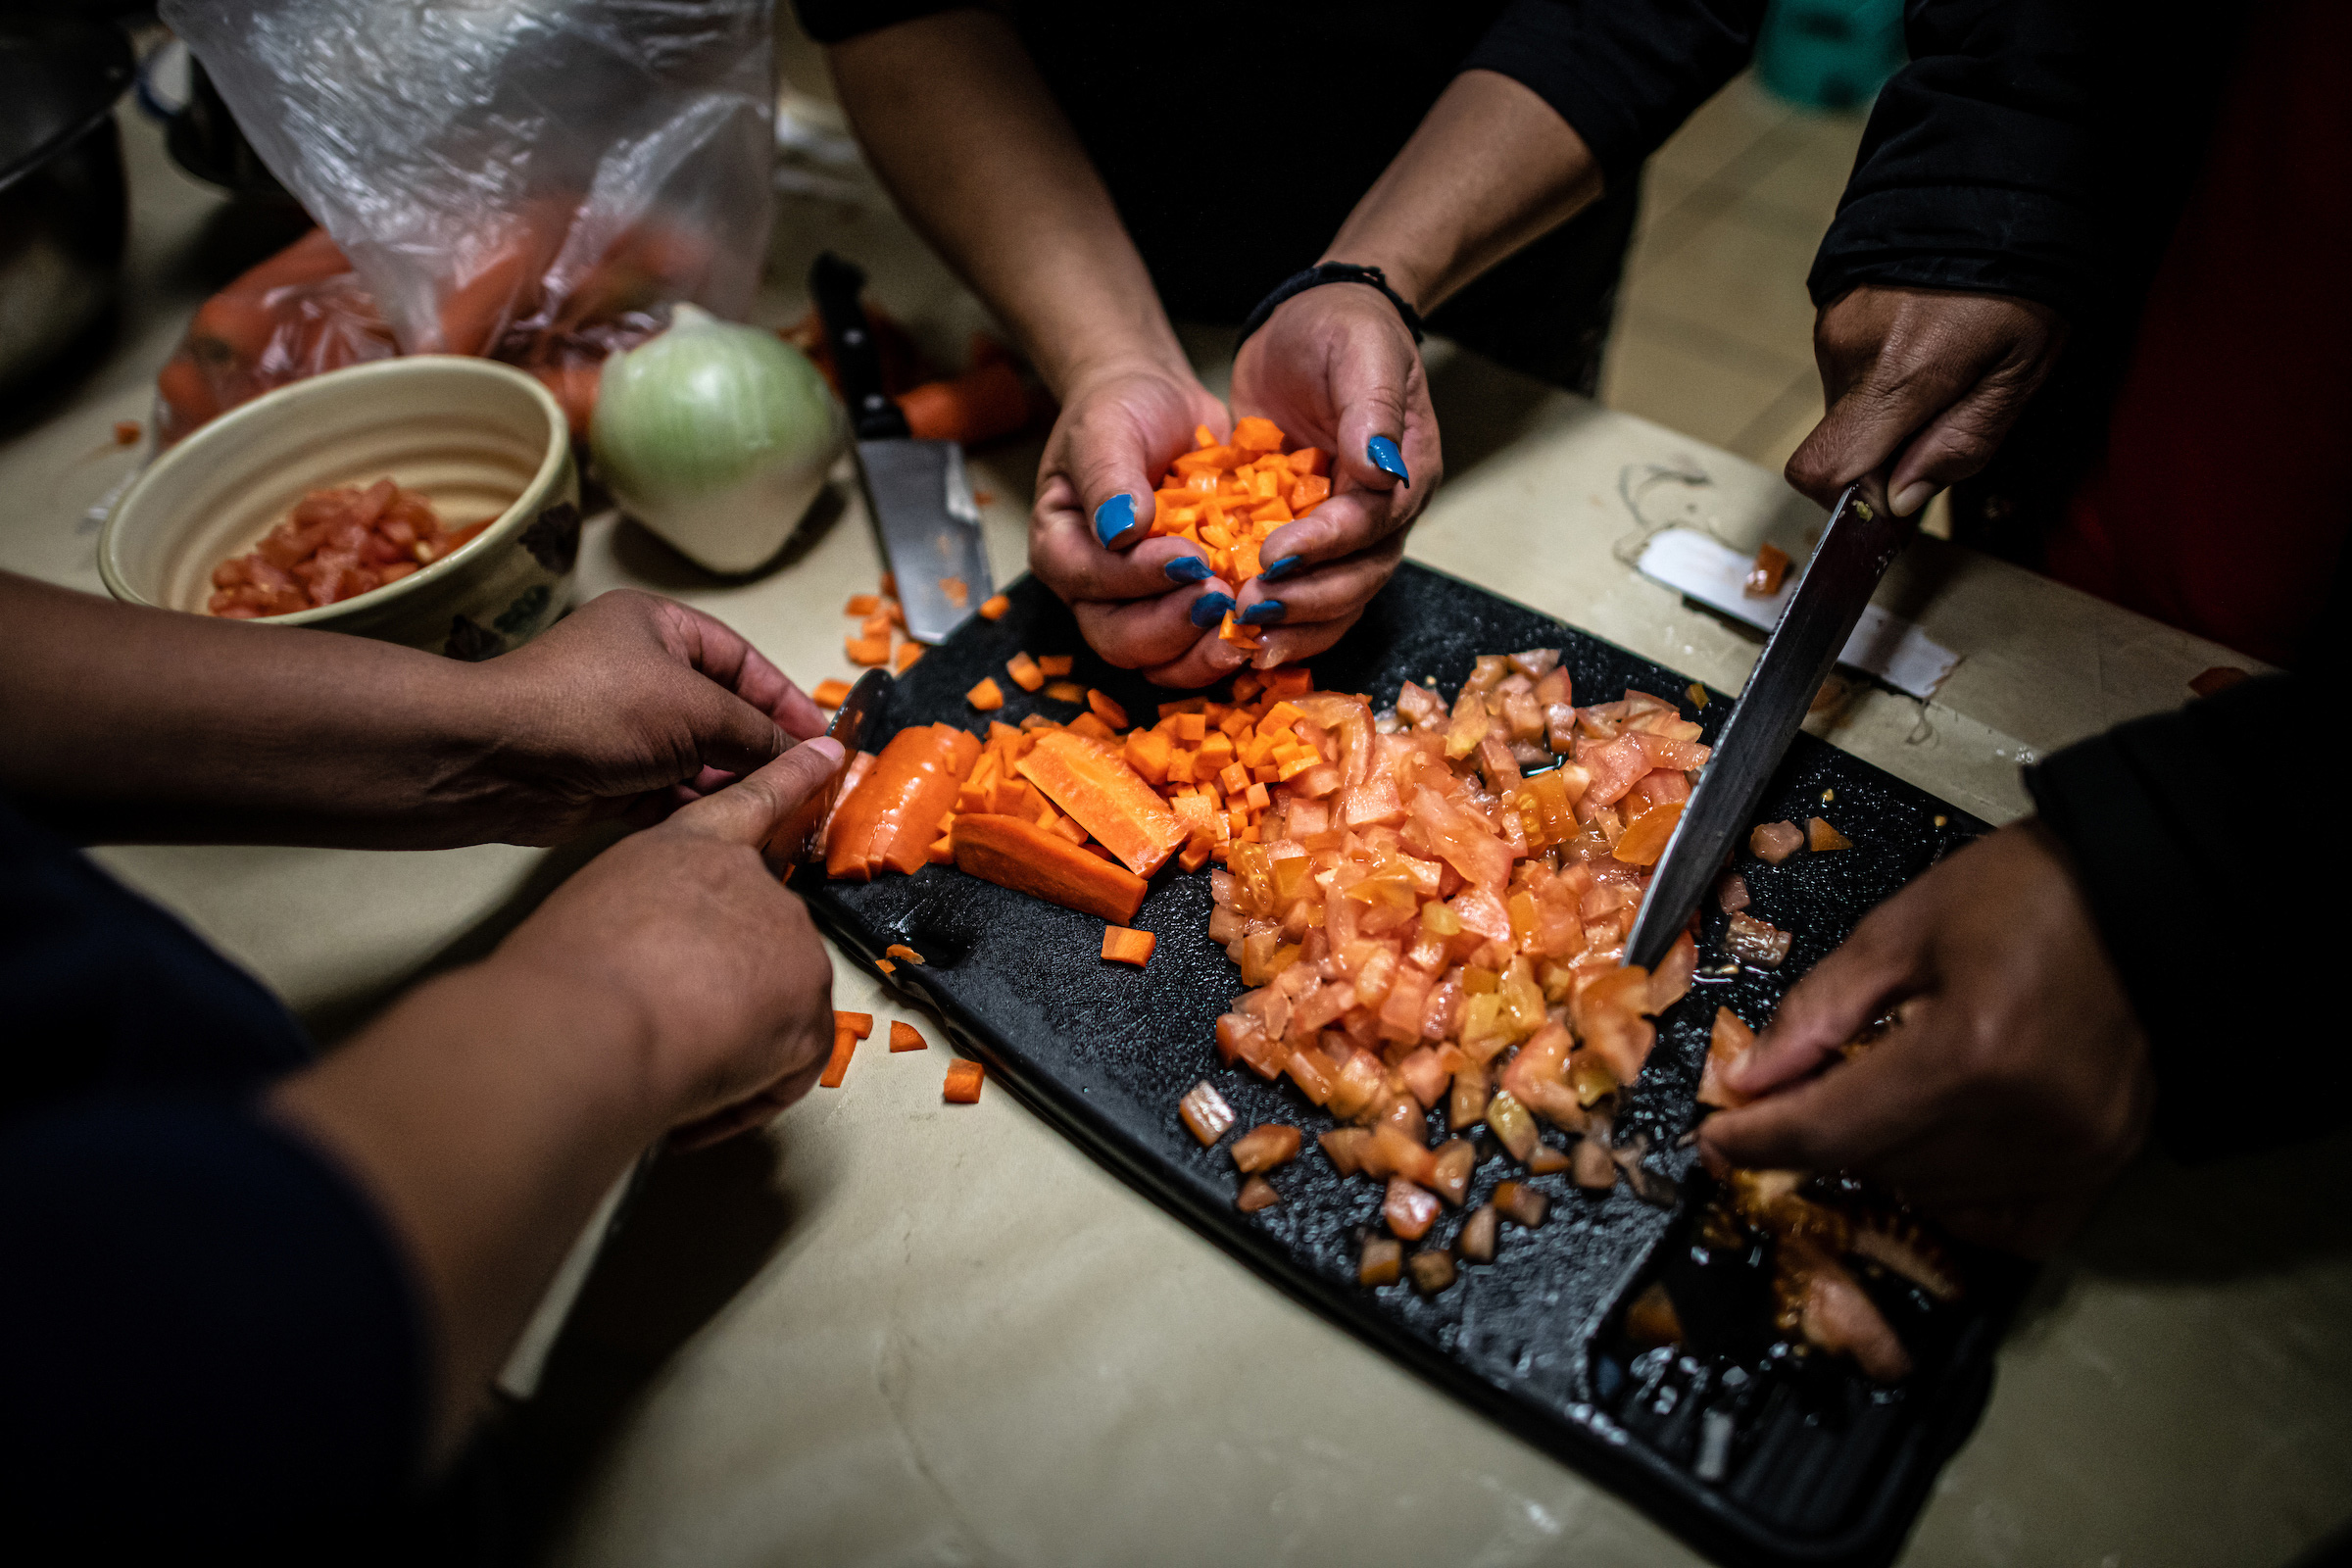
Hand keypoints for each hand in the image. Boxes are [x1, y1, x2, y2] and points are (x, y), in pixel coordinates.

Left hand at [463, 589, 828, 843]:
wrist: (498, 760)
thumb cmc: (594, 708)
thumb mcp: (696, 710)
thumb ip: (762, 734)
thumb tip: (822, 753)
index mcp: (661, 629)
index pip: (743, 664)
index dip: (786, 702)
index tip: (825, 741)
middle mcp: (644, 674)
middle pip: (725, 715)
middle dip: (763, 752)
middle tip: (810, 786)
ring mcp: (627, 729)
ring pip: (702, 761)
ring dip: (734, 786)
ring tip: (780, 814)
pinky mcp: (613, 779)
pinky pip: (673, 794)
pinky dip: (700, 811)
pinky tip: (734, 831)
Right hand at [493, 739, 843, 1144]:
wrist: (590, 1020)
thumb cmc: (565, 974)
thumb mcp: (596, 906)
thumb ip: (647, 915)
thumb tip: (658, 965)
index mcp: (690, 846)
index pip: (752, 803)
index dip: (794, 778)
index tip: (831, 756)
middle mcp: (753, 883)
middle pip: (760, 934)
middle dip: (719, 986)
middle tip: (660, 1022)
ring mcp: (790, 943)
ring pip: (776, 1003)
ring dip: (731, 1041)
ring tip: (665, 1060)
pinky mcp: (808, 1010)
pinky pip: (789, 1066)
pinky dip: (744, 1095)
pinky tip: (696, 1104)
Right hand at [1029, 358, 1240, 685]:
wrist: (1160, 407)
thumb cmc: (1120, 412)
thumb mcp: (1105, 431)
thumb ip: (1109, 478)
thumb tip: (1123, 531)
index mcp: (1062, 550)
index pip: (1092, 582)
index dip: (1139, 578)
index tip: (1189, 557)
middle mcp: (1096, 592)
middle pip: (1122, 641)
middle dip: (1175, 628)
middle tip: (1224, 599)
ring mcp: (1143, 607)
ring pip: (1164, 660)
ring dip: (1206, 652)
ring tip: (1248, 625)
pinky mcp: (1186, 608)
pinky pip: (1205, 647)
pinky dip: (1234, 642)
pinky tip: (1268, 627)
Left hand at [1228, 281, 1439, 668]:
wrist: (1312, 322)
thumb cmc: (1344, 329)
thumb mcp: (1363, 352)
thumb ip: (1371, 409)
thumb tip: (1378, 467)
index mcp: (1405, 471)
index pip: (1371, 524)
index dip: (1325, 547)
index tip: (1275, 556)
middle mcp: (1382, 513)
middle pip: (1358, 579)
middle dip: (1306, 601)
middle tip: (1249, 609)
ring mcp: (1344, 530)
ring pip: (1333, 600)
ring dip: (1292, 625)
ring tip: (1243, 638)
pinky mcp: (1304, 534)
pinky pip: (1299, 590)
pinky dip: (1273, 615)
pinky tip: (1234, 633)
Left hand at [1697, 822, 2152, 1255]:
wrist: (2152, 895)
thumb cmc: (2032, 895)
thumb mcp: (1903, 927)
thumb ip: (1818, 1008)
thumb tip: (1750, 1077)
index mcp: (1968, 1052)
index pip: (1831, 1129)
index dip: (1758, 1140)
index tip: (1716, 1139)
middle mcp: (2023, 1119)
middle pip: (1874, 1166)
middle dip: (1814, 1137)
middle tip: (1789, 1096)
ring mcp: (2070, 1152)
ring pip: (1928, 1197)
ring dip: (1879, 1160)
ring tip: (1874, 1096)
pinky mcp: (2103, 1163)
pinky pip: (2005, 1224)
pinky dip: (1954, 1197)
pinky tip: (1936, 1147)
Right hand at [1785, 286, 2065, 517]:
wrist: (1994, 183)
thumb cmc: (2025, 281)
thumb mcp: (2022, 370)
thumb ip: (1963, 442)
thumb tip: (1899, 500)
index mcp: (1904, 372)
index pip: (1827, 469)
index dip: (1853, 500)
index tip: (1895, 495)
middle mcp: (1853, 351)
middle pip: (1838, 444)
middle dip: (1883, 452)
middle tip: (1943, 417)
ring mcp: (1834, 327)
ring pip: (1843, 408)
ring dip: (1884, 409)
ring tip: (1941, 365)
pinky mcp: (1830, 311)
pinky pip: (1844, 369)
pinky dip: (1878, 374)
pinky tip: (1922, 341)